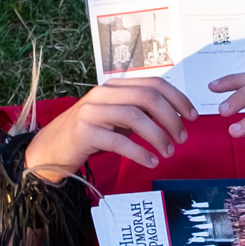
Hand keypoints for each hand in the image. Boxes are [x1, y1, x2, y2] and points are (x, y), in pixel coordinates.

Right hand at [24, 80, 190, 179]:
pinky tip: (151, 161)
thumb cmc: (90, 135)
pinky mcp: (84, 132)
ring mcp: (92, 112)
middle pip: (147, 97)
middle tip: (182, 139)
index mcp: (114, 87)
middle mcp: (103, 94)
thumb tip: (175, 116)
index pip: (153, 84)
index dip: (177, 99)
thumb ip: (140, 112)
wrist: (51, 151)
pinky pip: (119, 141)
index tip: (192, 117)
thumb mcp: (117, 119)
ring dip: (158, 136)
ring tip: (168, 152)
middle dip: (171, 118)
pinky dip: (140, 152)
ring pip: (135, 117)